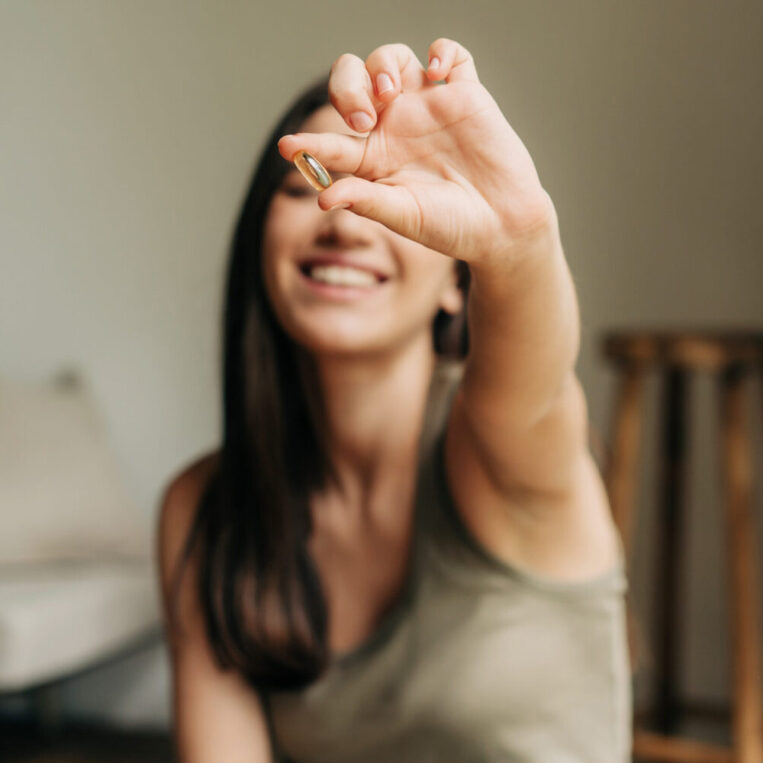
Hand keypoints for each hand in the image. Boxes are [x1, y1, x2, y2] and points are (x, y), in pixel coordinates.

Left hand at [277, 39, 557, 265]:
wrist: (503, 226)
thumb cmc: (452, 227)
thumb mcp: (404, 216)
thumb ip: (366, 201)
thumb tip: (323, 197)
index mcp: (375, 159)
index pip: (334, 142)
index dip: (309, 142)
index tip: (290, 147)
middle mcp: (396, 127)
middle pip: (354, 82)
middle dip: (347, 88)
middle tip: (363, 116)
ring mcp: (429, 107)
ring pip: (393, 60)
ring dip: (383, 65)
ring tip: (391, 92)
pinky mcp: (465, 95)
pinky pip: (451, 56)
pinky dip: (442, 52)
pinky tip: (437, 71)